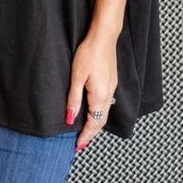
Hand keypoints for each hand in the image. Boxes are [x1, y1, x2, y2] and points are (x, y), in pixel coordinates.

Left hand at [66, 31, 117, 150]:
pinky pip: (106, 104)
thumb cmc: (89, 53)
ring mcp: (112, 88)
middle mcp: (108, 95)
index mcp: (99, 96)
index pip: (93, 123)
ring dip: (96, 124)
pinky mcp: (112, 82)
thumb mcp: (76, 76)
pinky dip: (99, 113)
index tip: (78, 145)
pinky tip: (93, 112)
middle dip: (91, 133)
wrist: (103, 37)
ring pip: (104, 113)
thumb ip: (74, 98)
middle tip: (81, 143)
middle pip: (101, 122)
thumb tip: (70, 118)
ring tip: (86, 131)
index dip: (85, 136)